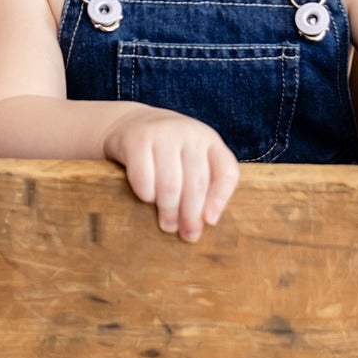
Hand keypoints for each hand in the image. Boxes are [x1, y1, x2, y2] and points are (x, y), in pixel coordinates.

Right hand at [103, 108, 239, 242]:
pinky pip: (143, 177)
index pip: (226, 171)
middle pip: (197, 183)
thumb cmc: (168, 153)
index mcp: (210, 141)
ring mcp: (162, 133)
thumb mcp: (191, 160)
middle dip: (192, 214)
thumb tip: (202, 225)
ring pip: (170, 183)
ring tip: (167, 225)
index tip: (210, 222)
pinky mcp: (136, 139)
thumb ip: (202, 185)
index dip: (220, 199)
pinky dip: (146, 194)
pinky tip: (147, 200)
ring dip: (169, 210)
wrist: (131, 123)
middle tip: (187, 234)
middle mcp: (190, 133)